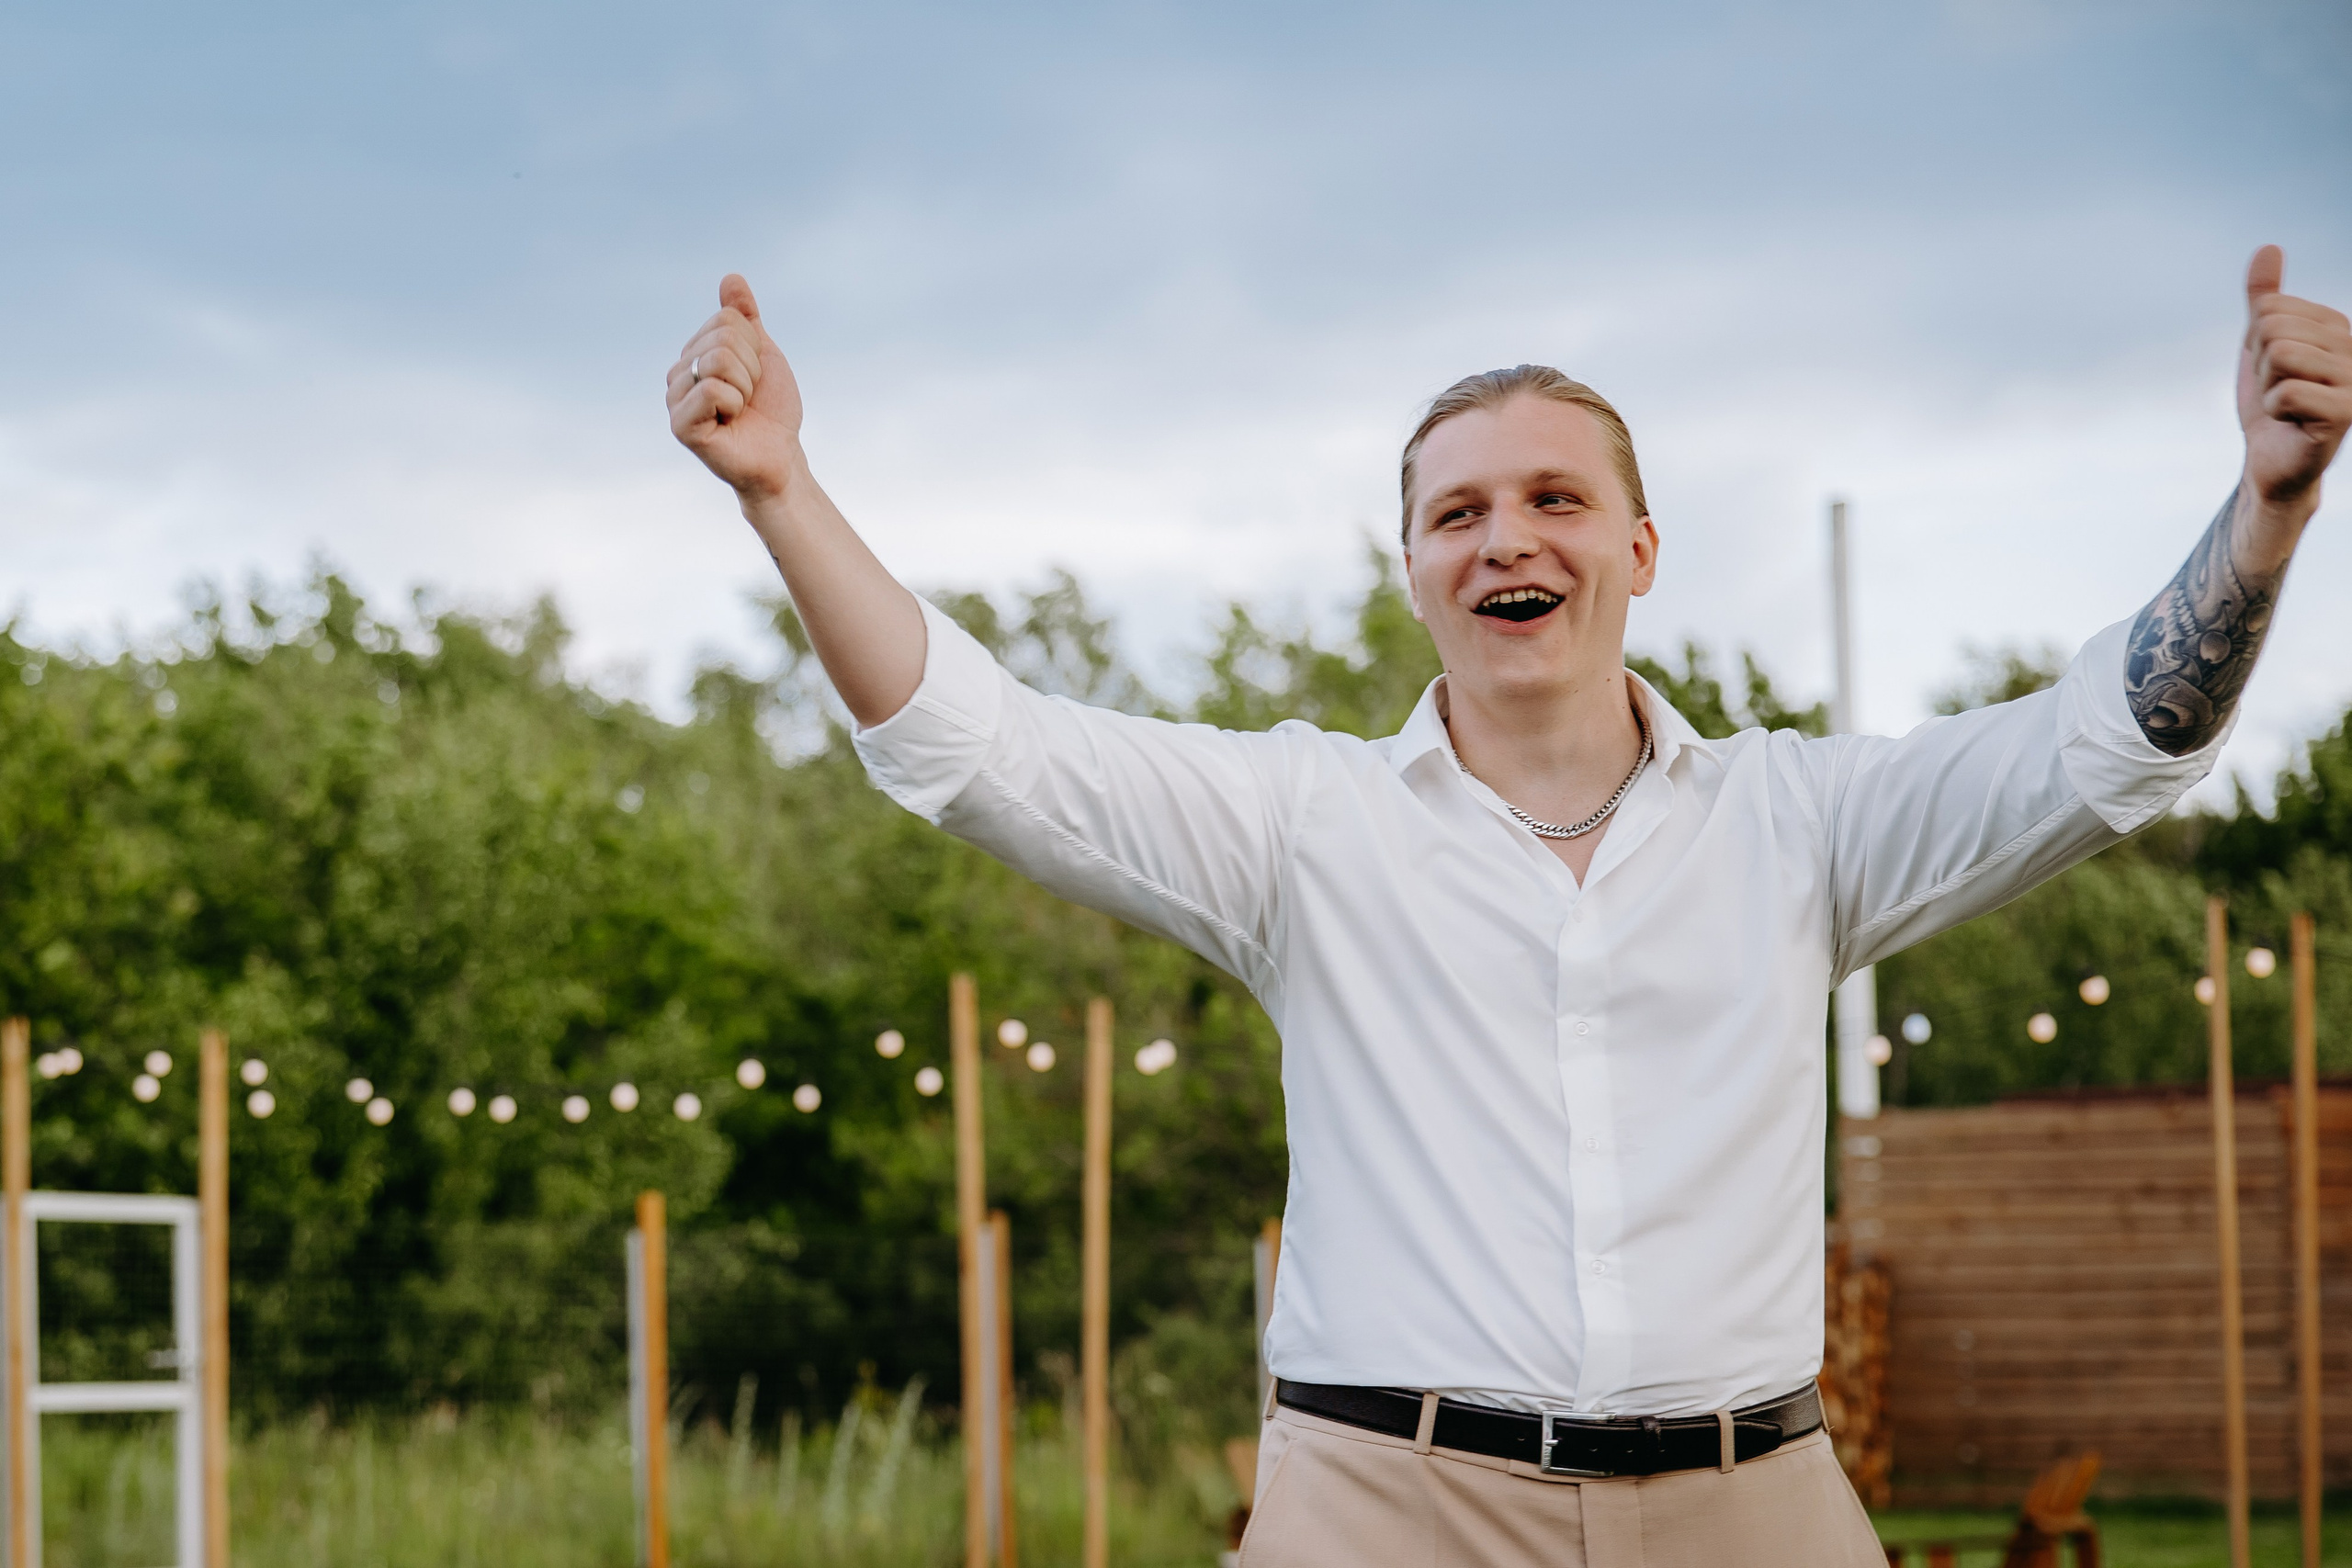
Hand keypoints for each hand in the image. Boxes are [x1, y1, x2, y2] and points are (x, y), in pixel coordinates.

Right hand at [668, 275, 804, 502]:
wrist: (781, 455)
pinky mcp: (680, 425)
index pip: (727, 319)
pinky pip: (712, 389)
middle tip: (748, 397)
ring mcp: (675, 399)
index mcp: (694, 353)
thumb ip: (746, 318)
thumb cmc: (771, 409)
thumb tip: (731, 278)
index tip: (754, 376)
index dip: (754, 347)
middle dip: (751, 368)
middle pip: (723, 338)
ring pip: (718, 361)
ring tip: (739, 410)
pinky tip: (729, 423)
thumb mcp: (763, 354)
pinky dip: (735, 405)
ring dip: (745, 387)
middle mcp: (678, 374)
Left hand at [2238, 246, 2350, 513]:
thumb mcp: (2260, 344)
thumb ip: (2264, 298)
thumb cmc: (2270, 403)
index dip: (2253, 344)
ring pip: (2280, 356)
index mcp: (2336, 325)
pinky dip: (2274, 411)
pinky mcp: (2347, 412)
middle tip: (2278, 390)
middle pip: (2272, 330)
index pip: (2268, 309)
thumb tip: (2268, 247)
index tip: (2273, 370)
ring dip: (2268, 387)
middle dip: (2259, 366)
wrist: (2271, 459)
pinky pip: (2285, 392)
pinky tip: (2292, 422)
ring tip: (2286, 404)